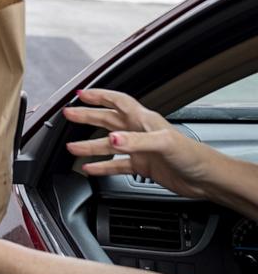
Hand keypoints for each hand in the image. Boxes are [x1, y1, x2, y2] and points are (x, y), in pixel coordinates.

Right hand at [63, 89, 217, 199]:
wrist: (206, 179)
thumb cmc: (193, 156)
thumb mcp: (164, 143)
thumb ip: (135, 141)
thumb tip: (112, 139)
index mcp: (145, 120)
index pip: (118, 102)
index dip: (100, 96)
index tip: (81, 94)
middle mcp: (139, 132)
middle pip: (108, 120)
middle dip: (87, 116)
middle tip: (68, 115)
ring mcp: (139, 149)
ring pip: (108, 145)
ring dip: (89, 146)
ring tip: (71, 147)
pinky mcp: (142, 166)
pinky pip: (116, 165)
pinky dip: (102, 167)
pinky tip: (90, 169)